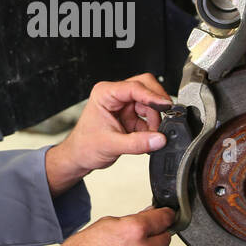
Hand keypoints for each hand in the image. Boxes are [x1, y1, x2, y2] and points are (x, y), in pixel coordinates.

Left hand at [45, 73, 172, 193]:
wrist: (79, 157)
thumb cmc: (85, 146)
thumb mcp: (111, 145)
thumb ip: (137, 143)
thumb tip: (159, 139)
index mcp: (105, 94)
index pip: (134, 87)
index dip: (152, 96)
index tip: (166, 106)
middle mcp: (115, 95)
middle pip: (145, 87)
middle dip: (156, 104)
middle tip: (165, 118)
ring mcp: (123, 105)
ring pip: (149, 102)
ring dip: (155, 119)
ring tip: (152, 136)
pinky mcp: (130, 115)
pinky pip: (148, 116)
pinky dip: (152, 127)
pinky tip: (148, 138)